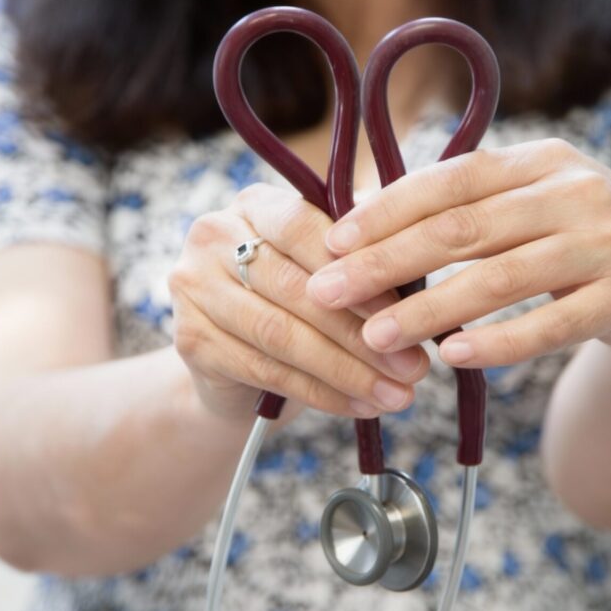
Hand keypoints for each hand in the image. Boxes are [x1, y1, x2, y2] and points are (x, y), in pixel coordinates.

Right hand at [170, 183, 427, 419]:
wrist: (233, 365)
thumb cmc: (296, 304)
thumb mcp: (327, 270)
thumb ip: (363, 257)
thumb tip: (421, 266)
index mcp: (256, 204)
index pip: (309, 231)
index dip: (363, 274)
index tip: (412, 313)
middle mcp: (213, 235)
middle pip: (298, 289)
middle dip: (364, 334)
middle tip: (415, 368)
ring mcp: (194, 287)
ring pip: (282, 334)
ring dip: (348, 371)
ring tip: (397, 395)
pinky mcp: (190, 340)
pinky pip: (266, 371)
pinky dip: (321, 393)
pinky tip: (360, 407)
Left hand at [306, 139, 610, 366]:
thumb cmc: (585, 236)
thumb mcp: (537, 203)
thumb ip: (470, 206)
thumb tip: (366, 216)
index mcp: (541, 161)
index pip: (451, 179)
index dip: (387, 210)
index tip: (333, 241)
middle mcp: (574, 192)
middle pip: (464, 229)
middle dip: (387, 262)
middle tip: (328, 292)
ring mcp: (606, 243)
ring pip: (499, 279)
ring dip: (429, 309)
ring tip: (376, 336)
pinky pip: (552, 325)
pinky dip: (499, 342)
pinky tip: (453, 356)